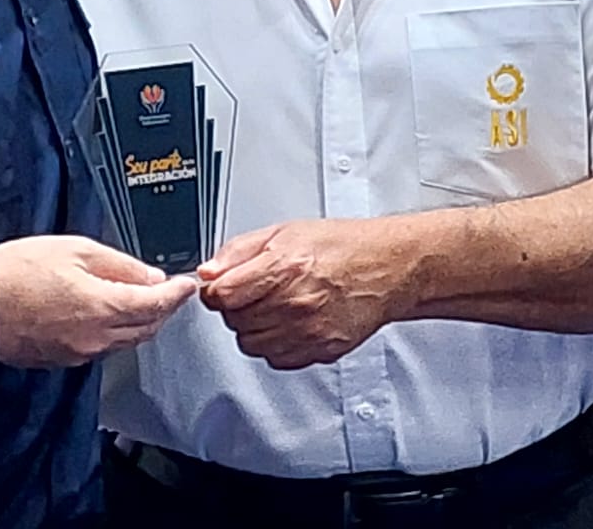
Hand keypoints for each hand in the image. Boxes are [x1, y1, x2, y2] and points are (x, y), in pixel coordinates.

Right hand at [0, 236, 197, 367]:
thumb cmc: (18, 271)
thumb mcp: (74, 250)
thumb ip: (119, 264)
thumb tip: (150, 276)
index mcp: (102, 306)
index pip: (156, 304)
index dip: (177, 294)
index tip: (188, 285)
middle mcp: (97, 337)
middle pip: (147, 328)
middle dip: (164, 310)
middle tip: (171, 292)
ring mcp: (80, 353)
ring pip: (127, 342)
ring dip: (142, 323)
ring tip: (145, 301)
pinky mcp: (64, 360)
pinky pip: (104, 349)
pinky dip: (118, 333)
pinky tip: (112, 316)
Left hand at [198, 219, 402, 370]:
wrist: (385, 267)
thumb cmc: (340, 246)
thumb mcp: (283, 232)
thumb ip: (238, 252)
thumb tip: (208, 272)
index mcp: (283, 268)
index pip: (222, 294)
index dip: (215, 289)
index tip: (221, 286)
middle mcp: (295, 303)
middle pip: (234, 321)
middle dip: (235, 307)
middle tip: (252, 292)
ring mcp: (308, 331)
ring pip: (251, 344)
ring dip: (252, 328)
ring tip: (272, 306)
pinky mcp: (321, 351)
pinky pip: (276, 359)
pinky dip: (274, 345)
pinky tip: (287, 323)